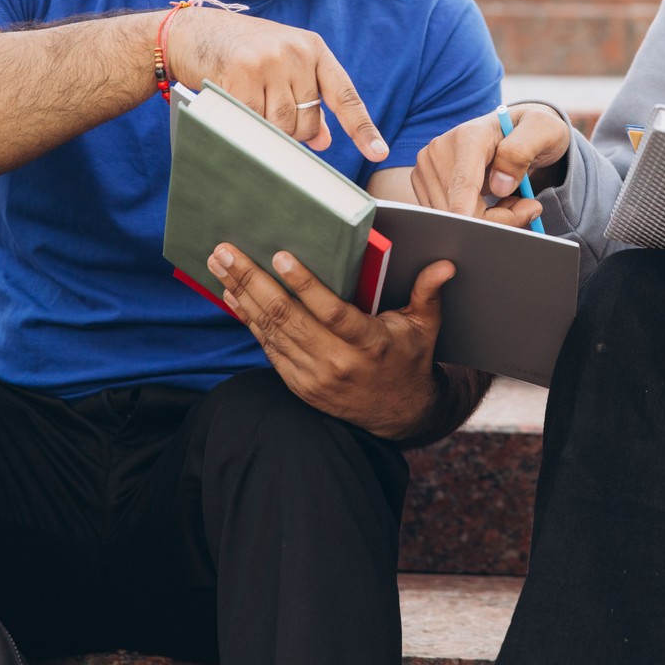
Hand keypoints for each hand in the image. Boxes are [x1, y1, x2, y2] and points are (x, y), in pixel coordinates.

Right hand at [169, 7, 387, 160]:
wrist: (194, 31)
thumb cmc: (242, 53)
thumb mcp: (283, 67)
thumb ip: (306, 98)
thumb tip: (324, 139)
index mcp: (313, 49)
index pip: (344, 95)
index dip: (361, 127)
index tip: (377, 152)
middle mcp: (296, 53)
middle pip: (308, 120)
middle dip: (293, 132)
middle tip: (269, 115)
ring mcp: (269, 62)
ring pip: (283, 125)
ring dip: (269, 131)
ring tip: (251, 109)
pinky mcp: (241, 74)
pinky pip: (254, 121)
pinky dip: (246, 125)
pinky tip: (235, 108)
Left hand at [208, 242, 450, 438]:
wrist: (397, 414)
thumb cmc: (410, 359)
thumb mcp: (424, 327)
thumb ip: (428, 293)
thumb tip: (444, 265)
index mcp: (369, 344)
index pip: (331, 311)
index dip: (304, 284)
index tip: (281, 256)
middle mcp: (338, 362)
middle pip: (288, 318)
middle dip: (253, 281)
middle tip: (226, 250)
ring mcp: (314, 377)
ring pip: (271, 331)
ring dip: (242, 295)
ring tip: (219, 264)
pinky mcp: (299, 385)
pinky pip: (268, 348)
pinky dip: (248, 320)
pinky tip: (233, 295)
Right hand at [411, 104, 571, 227]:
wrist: (516, 127)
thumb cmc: (533, 129)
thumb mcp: (544, 130)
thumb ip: (522, 152)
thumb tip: (500, 185)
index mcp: (468, 136)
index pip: (463, 186)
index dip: (469, 216)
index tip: (477, 236)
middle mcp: (440, 150)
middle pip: (460, 210)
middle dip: (496, 220)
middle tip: (528, 208)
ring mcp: (428, 168)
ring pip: (453, 218)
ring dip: (487, 221)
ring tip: (509, 200)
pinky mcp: (425, 184)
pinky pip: (448, 217)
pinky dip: (473, 219)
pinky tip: (490, 204)